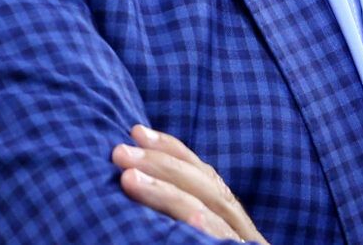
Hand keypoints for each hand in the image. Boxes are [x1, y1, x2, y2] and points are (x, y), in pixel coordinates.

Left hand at [114, 124, 270, 242]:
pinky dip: (208, 230)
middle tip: (120, 149)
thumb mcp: (192, 239)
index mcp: (229, 228)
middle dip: (163, 163)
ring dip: (168, 192)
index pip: (204, 178)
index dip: (174, 150)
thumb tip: (133, 193)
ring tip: (127, 177)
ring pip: (211, 212)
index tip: (137, 130)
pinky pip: (224, 244)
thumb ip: (178, 224)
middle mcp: (241, 235)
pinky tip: (188, 219)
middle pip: (207, 188)